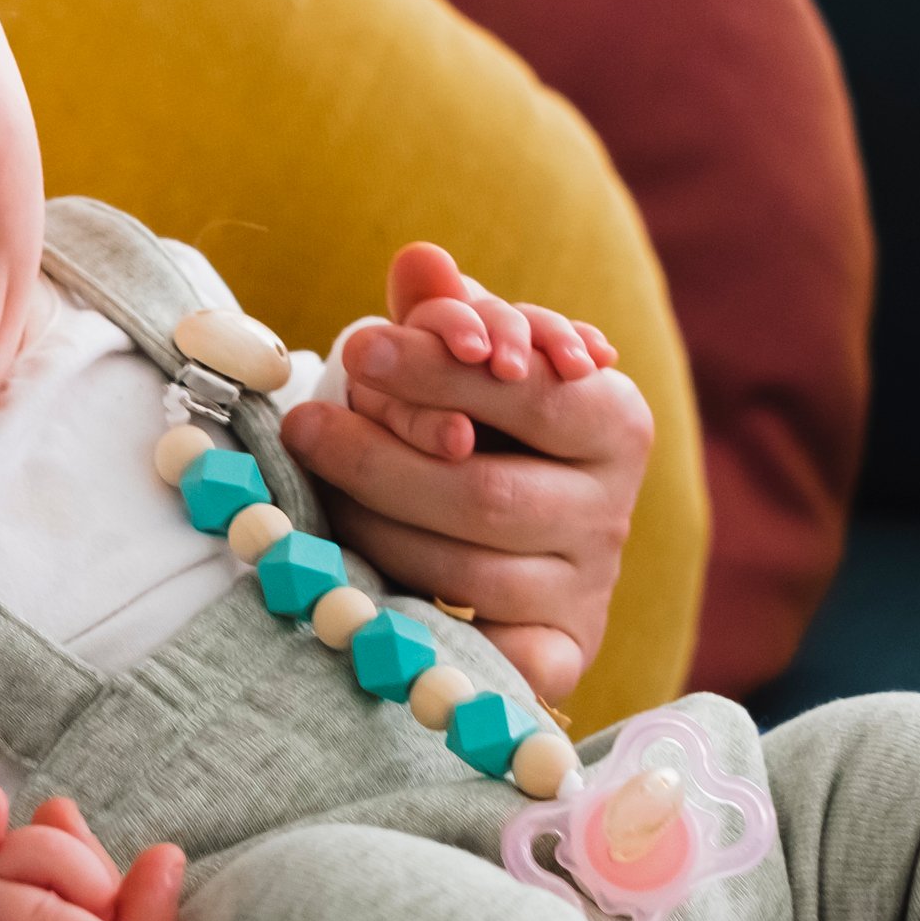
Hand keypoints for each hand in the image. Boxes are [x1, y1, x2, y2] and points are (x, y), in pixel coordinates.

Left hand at [280, 240, 652, 707]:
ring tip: (314, 491)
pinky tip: (365, 596)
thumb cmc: (486, 426)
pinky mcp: (557, 654)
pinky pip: (491, 659)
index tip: (359, 349)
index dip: (442, 372)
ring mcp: (586, 590)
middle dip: (382, 462)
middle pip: (488, 496)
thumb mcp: (468, 363)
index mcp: (615, 421)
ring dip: (376, 533)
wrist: (520, 537)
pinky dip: (431, 634)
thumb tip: (419, 262)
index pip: (534, 393)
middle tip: (304, 427)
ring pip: (469, 576)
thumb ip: (446, 316)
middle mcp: (613, 513)